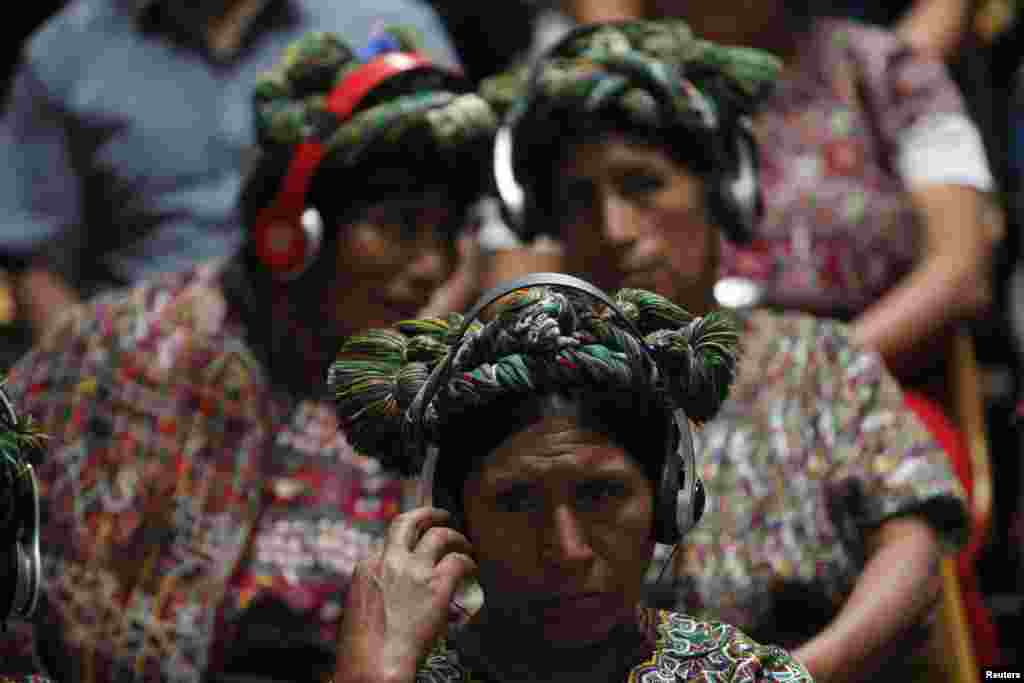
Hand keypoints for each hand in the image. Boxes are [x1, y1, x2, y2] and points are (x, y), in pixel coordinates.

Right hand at [335, 507, 476, 682]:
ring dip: (455, 536)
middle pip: (409, 522)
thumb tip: (391, 592)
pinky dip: (468, 562)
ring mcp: (415, 571)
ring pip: (440, 535)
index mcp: (367, 567)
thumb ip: (376, 590)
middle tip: (440, 515)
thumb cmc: (363, 649)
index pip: (389, 543)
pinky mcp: (437, 585)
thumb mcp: (359, 608)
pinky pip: (459, 562)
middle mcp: (391, 561)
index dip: (405, 544)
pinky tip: (472, 568)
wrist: (376, 664)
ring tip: (463, 543)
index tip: (414, 548)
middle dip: (426, 513)